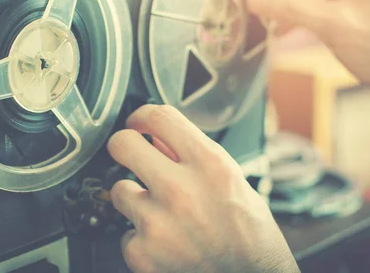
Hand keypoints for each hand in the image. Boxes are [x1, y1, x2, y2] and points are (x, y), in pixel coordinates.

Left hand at [107, 105, 298, 272]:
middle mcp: (181, 190)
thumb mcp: (231, 182)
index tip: (138, 123)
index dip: (142, 116)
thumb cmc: (250, 235)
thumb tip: (159, 137)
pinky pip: (125, 232)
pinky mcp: (143, 253)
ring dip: (134, 199)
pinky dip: (141, 238)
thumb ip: (194, 155)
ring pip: (119, 189)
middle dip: (124, 147)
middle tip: (130, 157)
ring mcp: (158, 223)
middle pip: (123, 144)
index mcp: (209, 166)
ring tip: (162, 215)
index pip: (159, 117)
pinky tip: (165, 243)